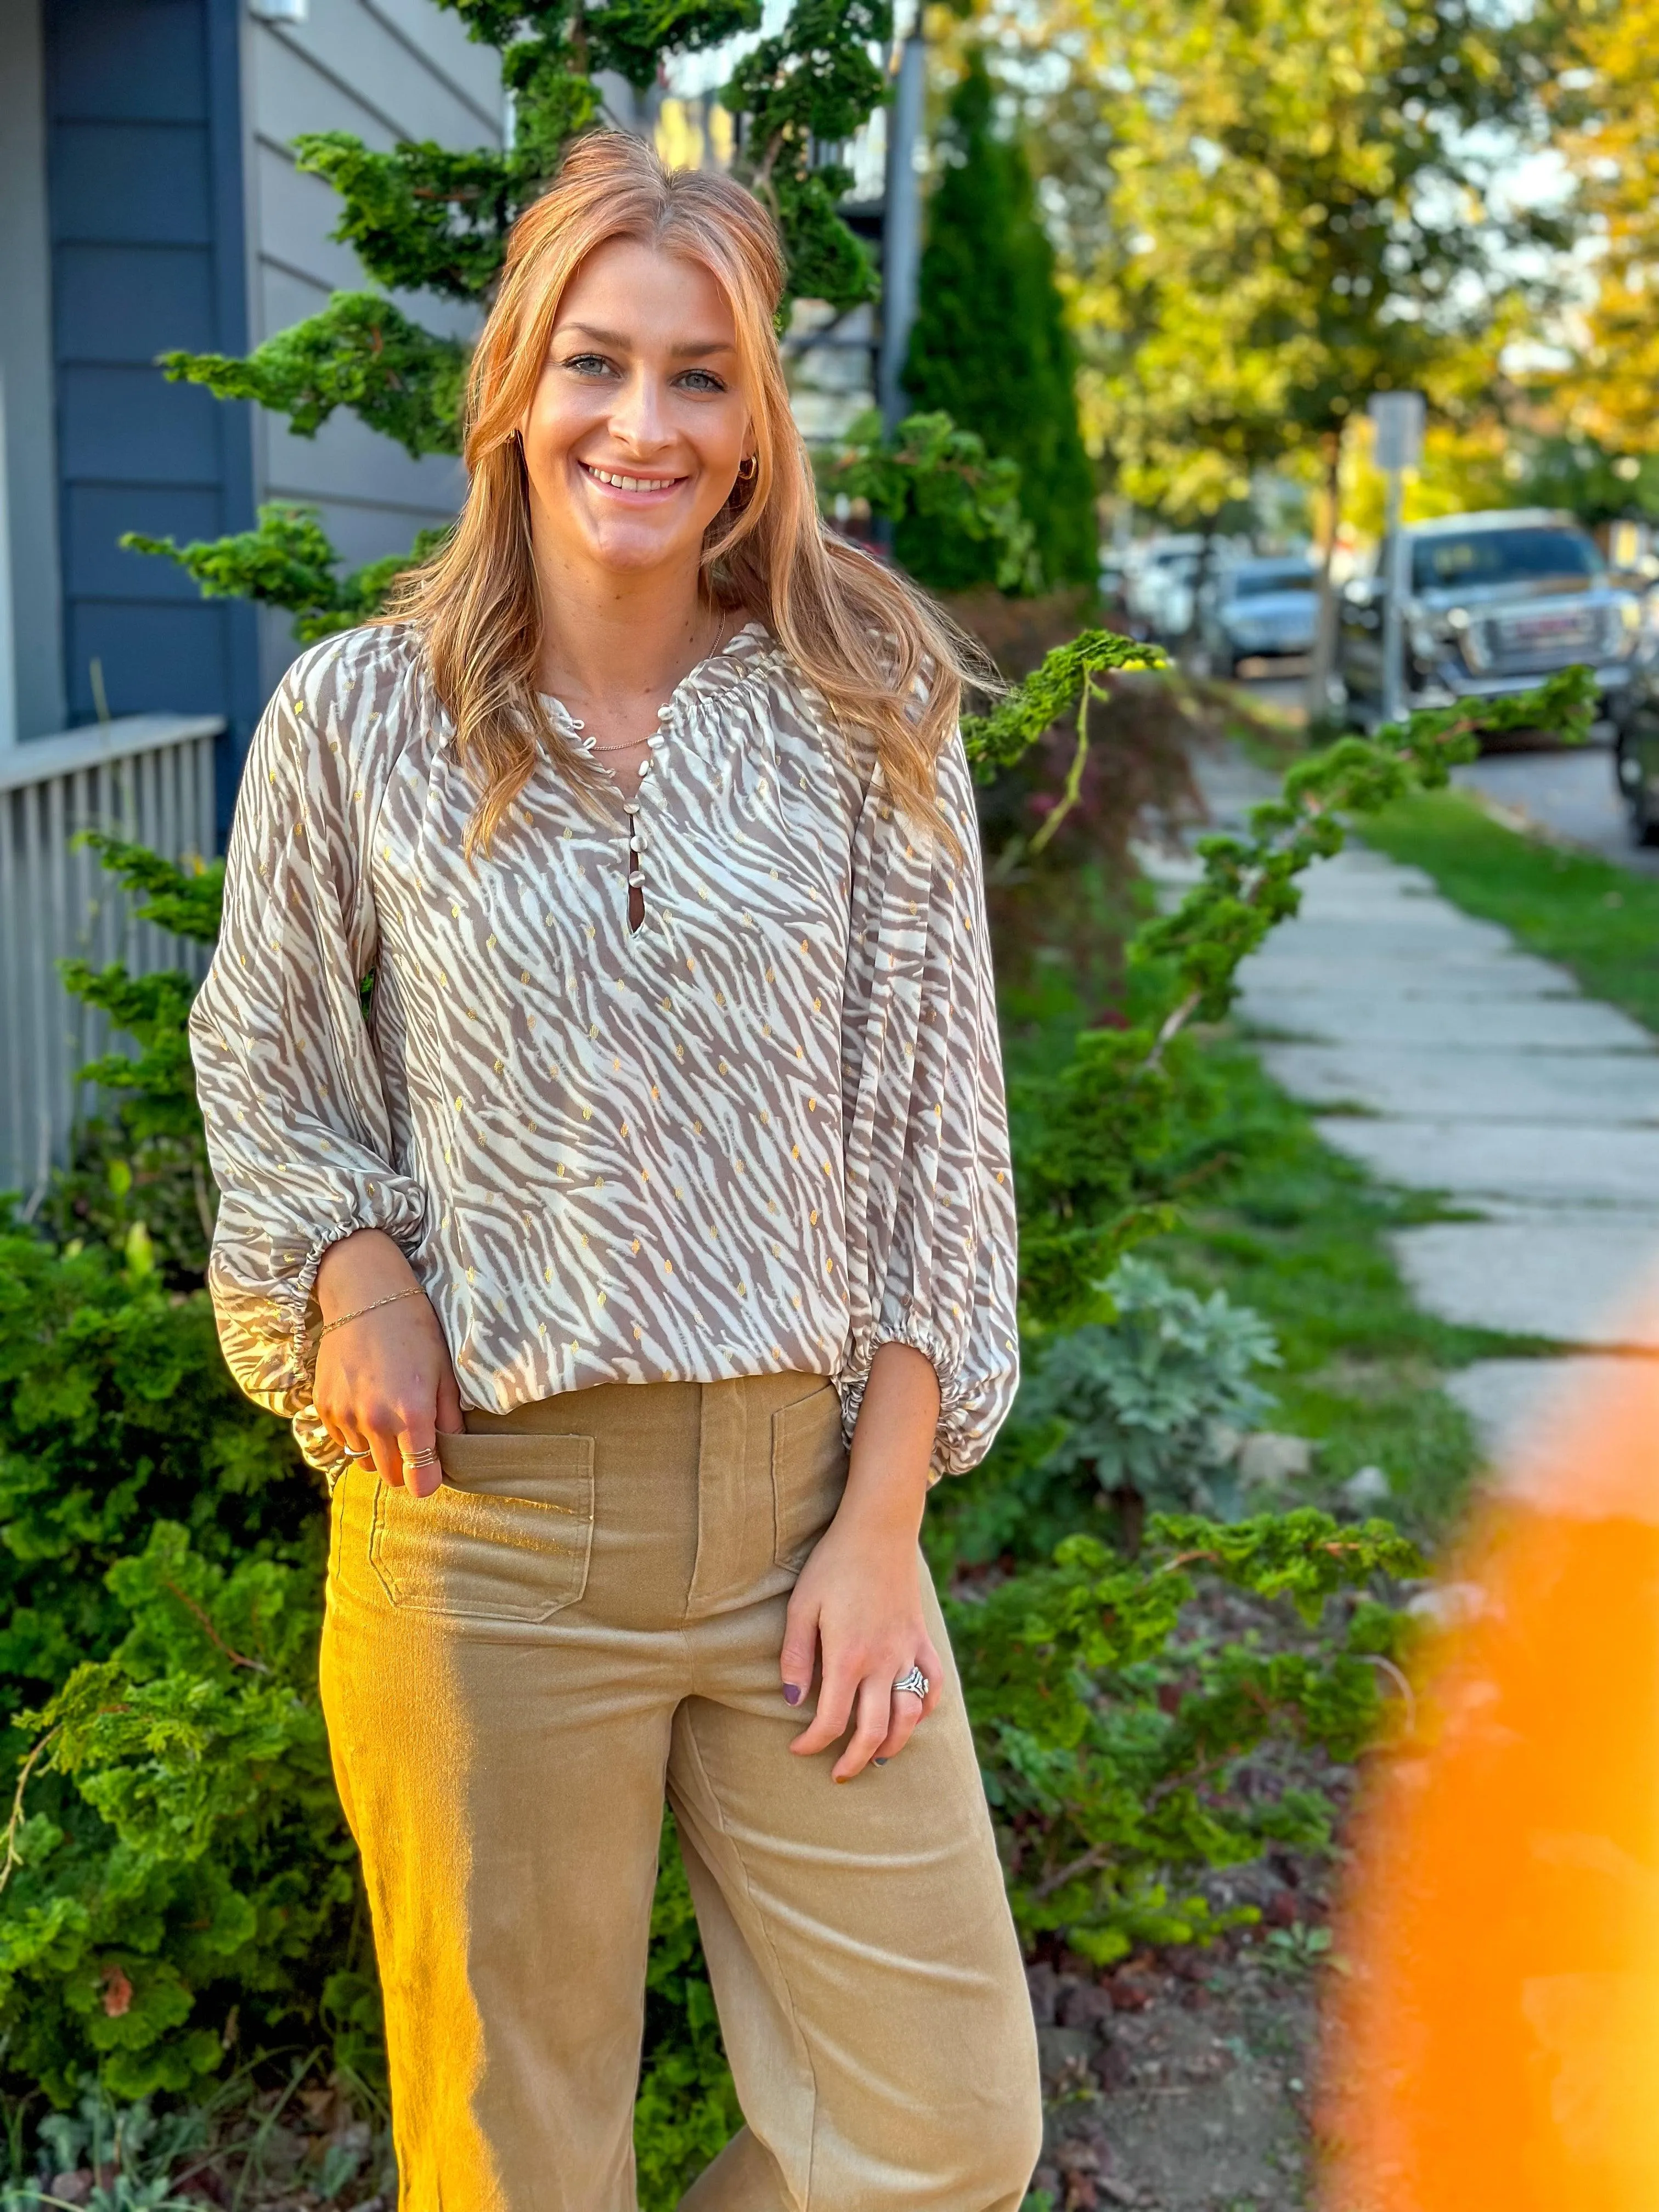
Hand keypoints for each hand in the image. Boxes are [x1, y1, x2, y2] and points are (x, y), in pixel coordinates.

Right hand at [313, 1230, 462, 1498]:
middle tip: (413, 1442)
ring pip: (364, 1461)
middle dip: (405, 1467)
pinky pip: (342, 1441)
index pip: (420, 1480)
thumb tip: (453, 1448)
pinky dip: (355, 1434)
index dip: (429, 1480)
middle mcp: (376, 1420)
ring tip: (388, 1417)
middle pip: (391, 1476)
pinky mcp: (324, 1407)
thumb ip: (449, 1416)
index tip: (433, 1472)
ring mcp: (346, 1415)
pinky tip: (366, 1403)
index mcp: (413, 1412)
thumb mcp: (444, 1369)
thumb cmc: (414, 1328)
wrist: (364, 1295)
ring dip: (378, 1451)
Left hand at [781, 1504, 943, 1780]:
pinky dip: (926, 1707)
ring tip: (877, 1756)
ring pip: (909, 1716)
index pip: (831, 1721)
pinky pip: (933, 1684)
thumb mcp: (801, 1606)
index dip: (813, 1744)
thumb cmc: (833, 1564)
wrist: (878, 1528)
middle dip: (854, 1760)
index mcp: (848, 1657)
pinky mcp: (922, 1638)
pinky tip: (912, 1716)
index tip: (798, 1749)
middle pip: (875, 1731)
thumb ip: (796, 1657)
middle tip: (839, 1774)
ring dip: (894, 1743)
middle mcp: (882, 1662)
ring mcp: (907, 1651)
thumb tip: (792, 1700)